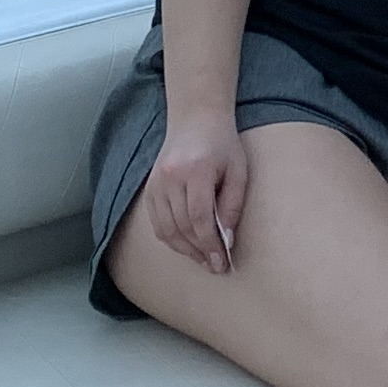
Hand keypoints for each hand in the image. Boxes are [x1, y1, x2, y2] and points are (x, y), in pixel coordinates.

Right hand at [145, 108, 251, 276]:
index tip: (222, 262)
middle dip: (199, 251)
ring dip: (184, 250)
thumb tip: (226, 240)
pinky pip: (156, 222)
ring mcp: (156, 183)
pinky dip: (170, 239)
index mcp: (196, 170)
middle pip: (182, 226)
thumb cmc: (223, 145)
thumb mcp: (238, 171)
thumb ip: (232, 205)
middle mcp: (171, 177)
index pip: (199, 217)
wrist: (195, 119)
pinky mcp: (149, 188)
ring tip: (203, 260)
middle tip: (215, 267)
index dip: (210, 244)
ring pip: (166, 228)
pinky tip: (186, 246)